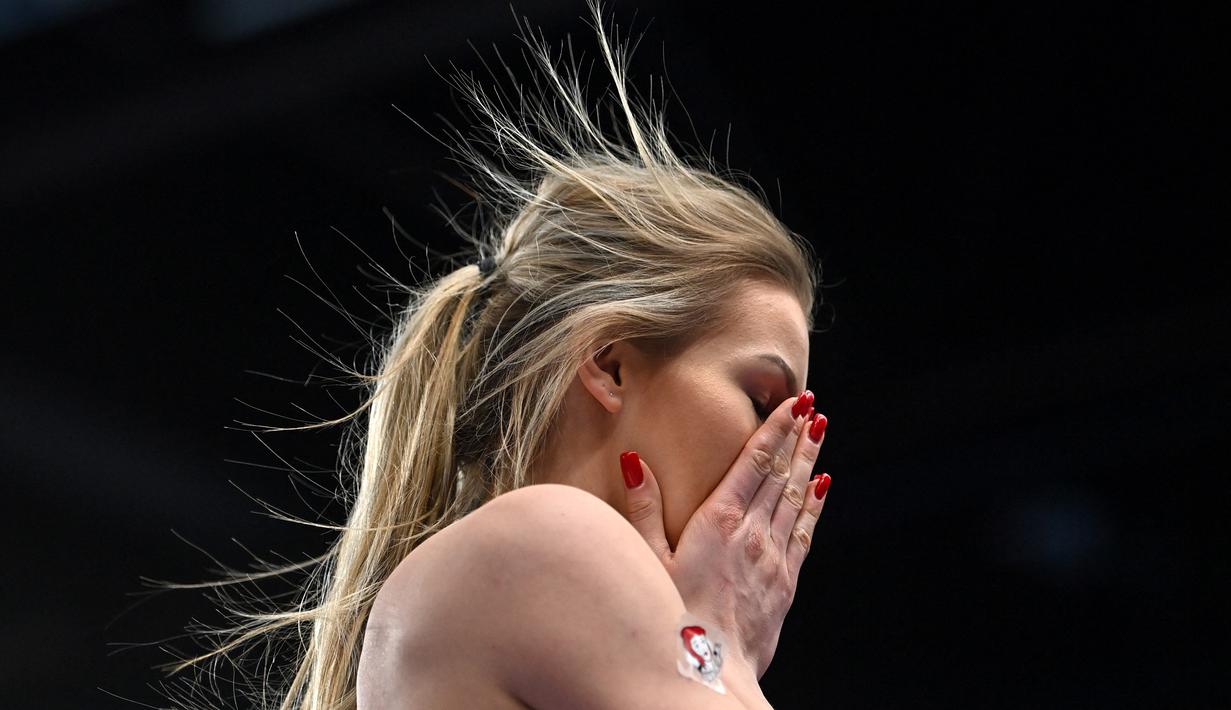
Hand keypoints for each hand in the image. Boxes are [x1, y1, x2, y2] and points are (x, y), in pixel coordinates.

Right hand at [620, 391, 831, 678]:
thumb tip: (635, 460)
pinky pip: (805, 533)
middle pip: (781, 473)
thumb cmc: (669, 618)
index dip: (775, 429)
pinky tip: (822, 487)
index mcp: (718, 521)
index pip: (754, 462)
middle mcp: (752, 533)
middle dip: (796, 436)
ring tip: (819, 431)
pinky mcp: (784, 584)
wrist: (708, 674)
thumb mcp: (645, 560)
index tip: (792, 402)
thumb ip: (642, 508)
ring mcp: (773, 558)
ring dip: (809, 461)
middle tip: (811, 406)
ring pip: (797, 498)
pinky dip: (815, 505)